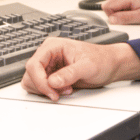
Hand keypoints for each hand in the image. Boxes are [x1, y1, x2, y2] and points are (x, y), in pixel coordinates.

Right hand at [22, 40, 139, 100]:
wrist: (110, 65)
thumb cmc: (102, 59)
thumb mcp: (87, 66)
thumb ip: (70, 73)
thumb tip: (53, 81)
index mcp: (53, 46)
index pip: (33, 65)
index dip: (40, 81)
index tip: (52, 92)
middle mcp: (48, 55)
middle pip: (30, 75)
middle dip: (44, 87)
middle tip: (61, 91)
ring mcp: (49, 66)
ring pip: (32, 82)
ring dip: (46, 90)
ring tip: (65, 89)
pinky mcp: (52, 76)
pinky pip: (41, 87)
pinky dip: (49, 92)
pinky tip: (64, 89)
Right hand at [102, 0, 139, 24]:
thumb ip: (126, 18)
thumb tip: (112, 20)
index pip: (107, 5)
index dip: (110, 16)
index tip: (118, 22)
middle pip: (109, 6)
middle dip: (113, 16)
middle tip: (124, 22)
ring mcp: (129, 1)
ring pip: (115, 9)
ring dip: (119, 16)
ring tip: (130, 21)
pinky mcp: (133, 5)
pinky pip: (122, 10)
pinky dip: (124, 16)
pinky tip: (132, 19)